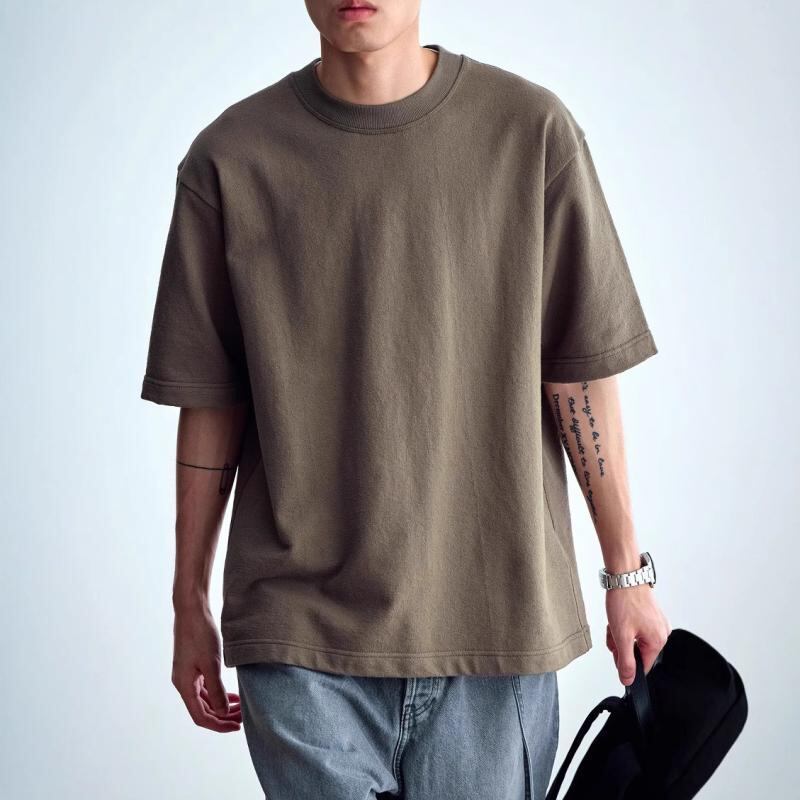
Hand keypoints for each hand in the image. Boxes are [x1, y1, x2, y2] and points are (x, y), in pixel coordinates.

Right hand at [172, 601, 242, 731]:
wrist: (192, 610)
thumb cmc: (200, 634)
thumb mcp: (211, 663)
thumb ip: (217, 690)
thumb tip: (222, 713)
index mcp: (184, 685)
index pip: (201, 716)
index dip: (219, 725)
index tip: (237, 726)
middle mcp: (183, 683)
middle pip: (203, 710)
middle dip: (222, 716)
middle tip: (243, 718)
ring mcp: (188, 674)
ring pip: (205, 699)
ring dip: (222, 706)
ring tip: (240, 709)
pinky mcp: (193, 666)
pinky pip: (206, 688)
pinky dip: (219, 694)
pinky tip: (232, 695)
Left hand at [605, 584, 670, 686]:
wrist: (625, 576)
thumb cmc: (625, 600)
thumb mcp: (621, 636)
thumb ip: (625, 661)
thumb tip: (628, 679)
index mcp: (658, 641)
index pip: (643, 666)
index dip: (626, 663)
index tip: (616, 654)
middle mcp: (661, 632)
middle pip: (637, 652)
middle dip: (621, 645)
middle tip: (613, 633)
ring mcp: (656, 622)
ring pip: (634, 639)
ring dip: (621, 634)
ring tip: (614, 622)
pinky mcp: (650, 614)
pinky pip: (636, 628)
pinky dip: (625, 625)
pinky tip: (618, 617)